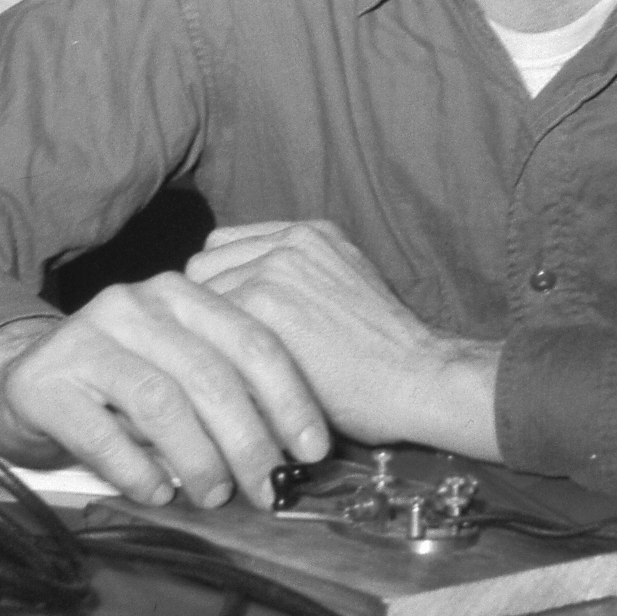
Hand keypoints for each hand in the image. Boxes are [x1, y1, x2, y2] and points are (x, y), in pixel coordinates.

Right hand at [0, 273, 330, 510]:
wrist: (21, 385)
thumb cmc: (120, 388)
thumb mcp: (180, 373)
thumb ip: (229, 392)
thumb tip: (293, 451)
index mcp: (180, 295)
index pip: (251, 341)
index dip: (290, 398)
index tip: (314, 451)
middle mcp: (135, 305)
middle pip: (210, 374)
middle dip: (249, 440)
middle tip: (269, 490)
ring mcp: (87, 338)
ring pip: (162, 400)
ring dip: (198, 458)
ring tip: (214, 495)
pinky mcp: (46, 383)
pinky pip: (103, 433)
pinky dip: (138, 471)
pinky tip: (158, 495)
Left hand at [185, 220, 500, 458]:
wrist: (419, 378)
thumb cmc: (383, 353)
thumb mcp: (343, 286)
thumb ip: (296, 278)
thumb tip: (237, 300)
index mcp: (308, 233)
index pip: (225, 247)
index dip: (220, 289)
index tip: (224, 327)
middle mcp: (288, 240)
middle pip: (204, 266)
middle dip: (204, 309)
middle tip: (215, 353)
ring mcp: (274, 266)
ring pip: (196, 297)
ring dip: (202, 334)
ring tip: (219, 370)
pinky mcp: (264, 301)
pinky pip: (204, 323)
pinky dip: (209, 355)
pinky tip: (226, 381)